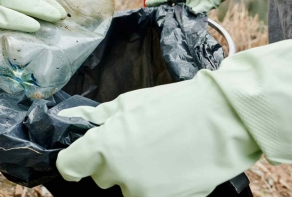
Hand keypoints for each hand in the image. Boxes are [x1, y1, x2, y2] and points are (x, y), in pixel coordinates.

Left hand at [56, 37, 291, 196]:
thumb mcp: (129, 103)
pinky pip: (147, 194)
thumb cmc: (174, 105)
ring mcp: (142, 193)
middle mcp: (119, 175)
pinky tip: (170, 164)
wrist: (222, 120)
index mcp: (105, 147)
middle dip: (110, 161)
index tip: (82, 155)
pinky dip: (154, 183)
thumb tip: (69, 117)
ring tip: (158, 151)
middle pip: (100, 175)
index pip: (69, 166)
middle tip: (134, 141)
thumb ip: (96, 117)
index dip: (75, 159)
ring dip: (133, 174)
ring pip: (125, 186)